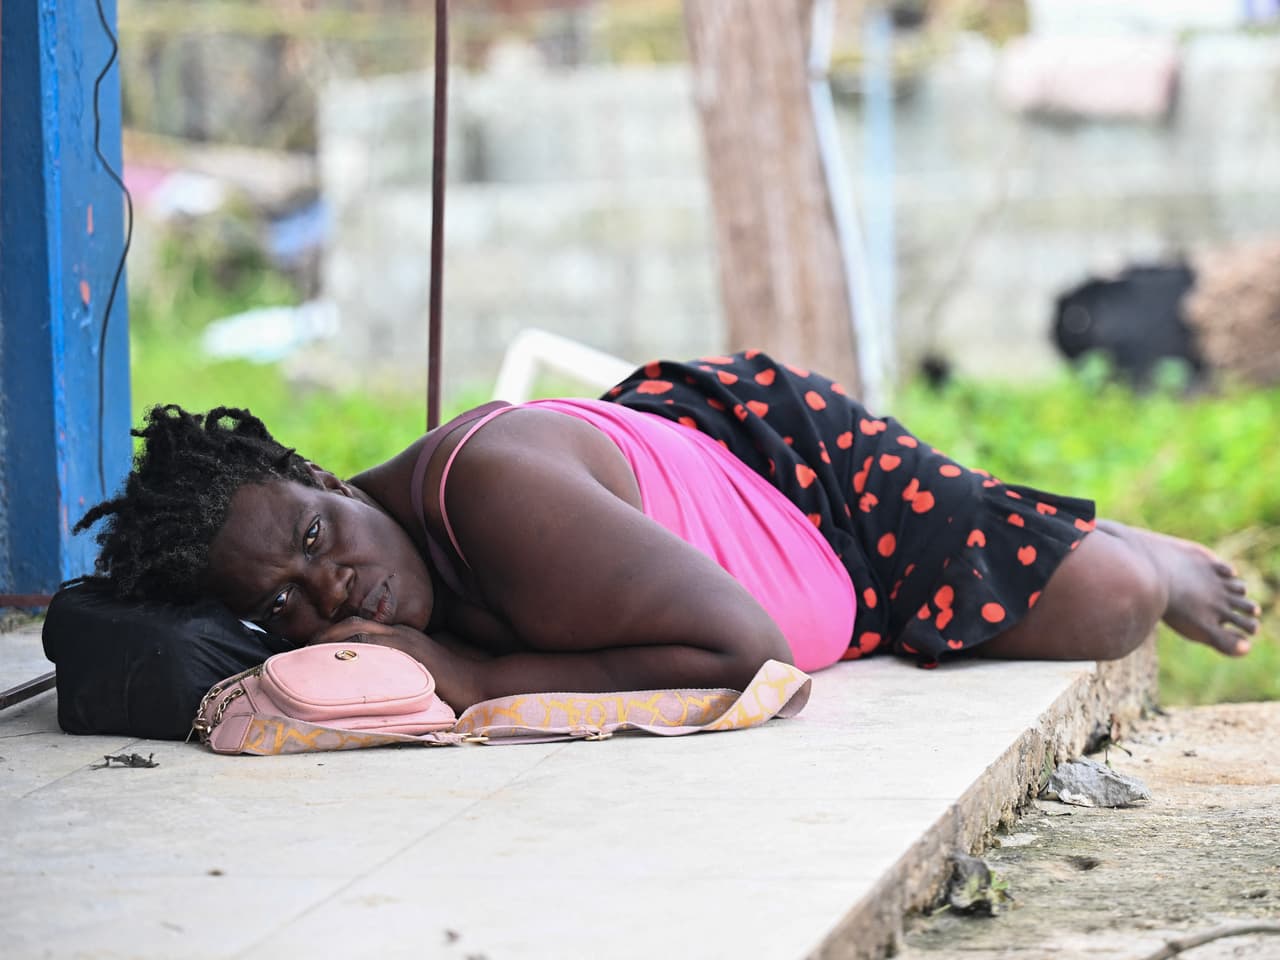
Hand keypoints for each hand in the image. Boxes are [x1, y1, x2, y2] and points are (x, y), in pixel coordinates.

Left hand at [309, 617, 478, 707]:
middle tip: (299, 651)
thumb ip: (392, 668)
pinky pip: (373, 645)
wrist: (477, 684)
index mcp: (401, 636)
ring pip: (359, 630)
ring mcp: (405, 642)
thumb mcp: (414, 672)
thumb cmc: (449, 684)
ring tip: (308, 656)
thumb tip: (362, 680)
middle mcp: (400, 634)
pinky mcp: (409, 654)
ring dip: (330, 640)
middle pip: (354, 624)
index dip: (330, 634)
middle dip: (323, 634)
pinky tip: (333, 661)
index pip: (359, 626)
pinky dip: (350, 648)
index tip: (308, 648)